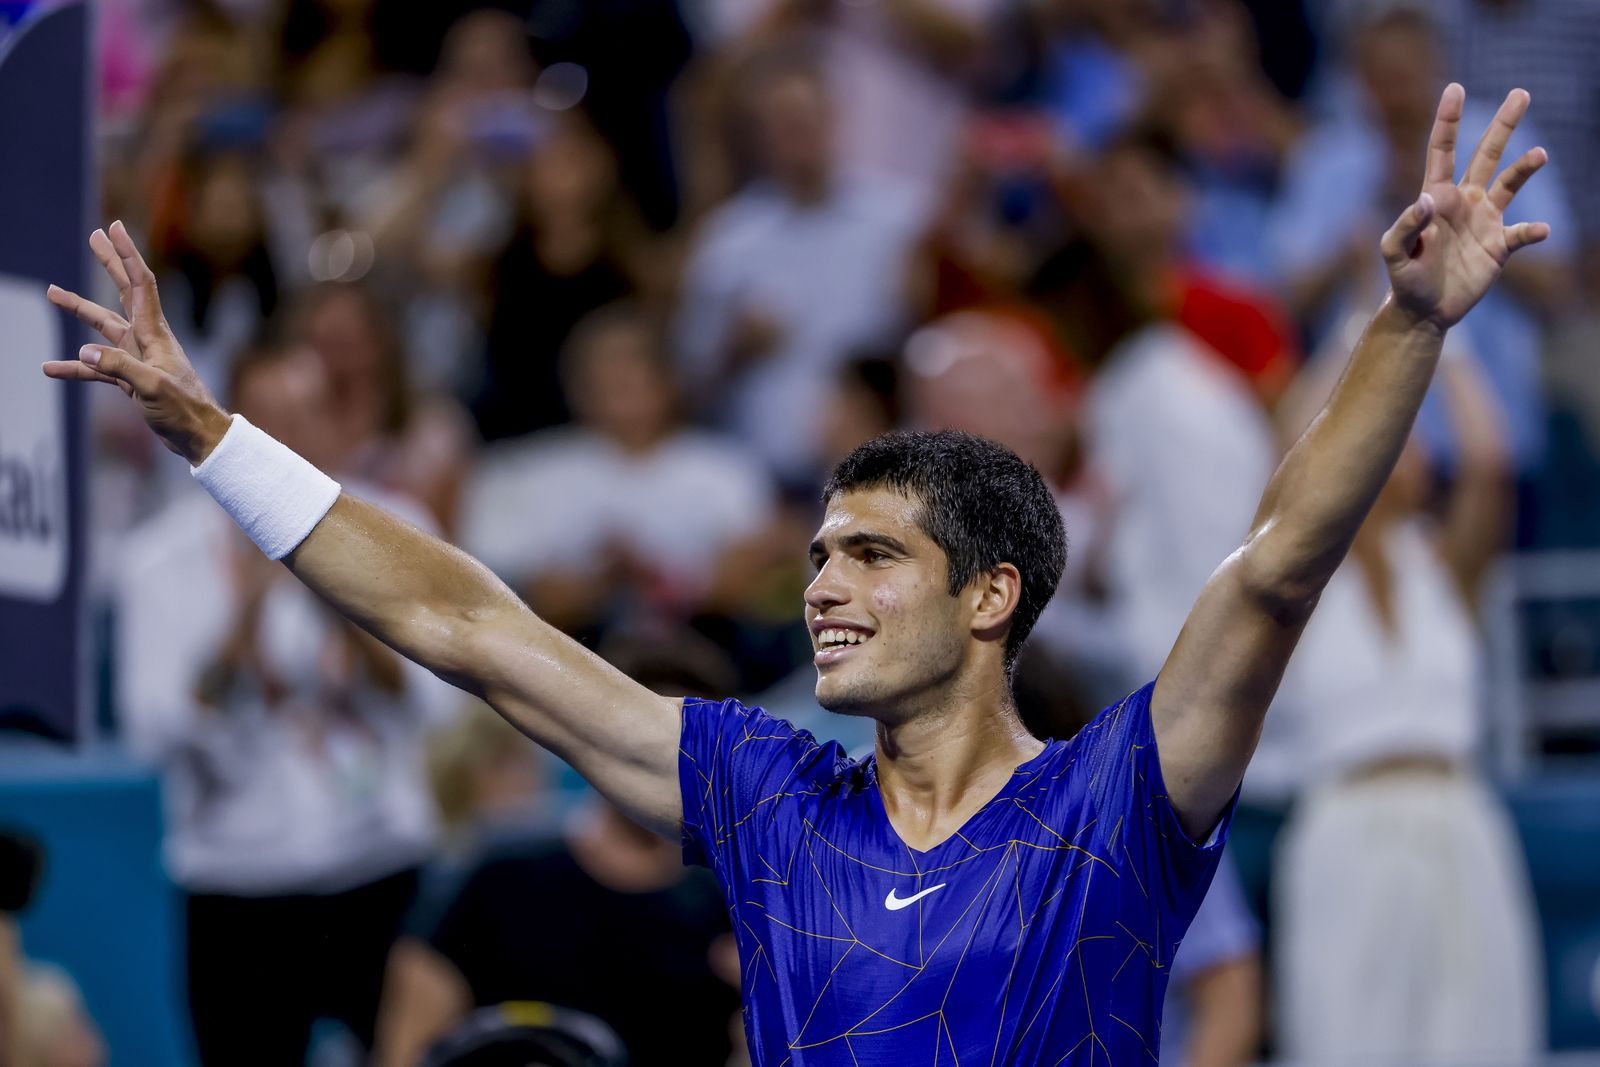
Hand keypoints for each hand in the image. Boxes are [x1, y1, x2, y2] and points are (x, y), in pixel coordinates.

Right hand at [40, 221, 231, 462]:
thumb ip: (118, 367)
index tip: (114, 228)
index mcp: (155, 333)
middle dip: (109, 264)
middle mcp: (146, 339)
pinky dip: (76, 366)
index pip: (140, 283)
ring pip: (104, 326)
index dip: (127, 254)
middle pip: (124, 292)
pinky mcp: (131, 378)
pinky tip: (50, 367)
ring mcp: (137, 357)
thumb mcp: (152, 387)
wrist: (199, 436)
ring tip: (52, 292)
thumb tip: (83, 350)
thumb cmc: (184, 410)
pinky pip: (97, 367)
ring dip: (80, 309)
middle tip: (93, 237)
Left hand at [1382, 84, 1549, 333]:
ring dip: (1525, 169)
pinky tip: (1538, 230)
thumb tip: (1427, 200)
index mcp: (1436, 197)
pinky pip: (1522, 232)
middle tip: (1522, 93)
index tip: (1455, 89)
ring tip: (1540, 154)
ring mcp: (1485, 222)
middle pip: (1486, 154)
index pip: (1443, 151)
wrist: (1423, 311)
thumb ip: (1404, 227)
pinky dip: (1532, 231)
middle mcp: (1464, 202)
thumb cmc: (1404, 280)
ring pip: (1510, 184)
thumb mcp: (1394, 254)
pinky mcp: (1500, 246)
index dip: (1448, 121)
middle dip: (1504, 125)